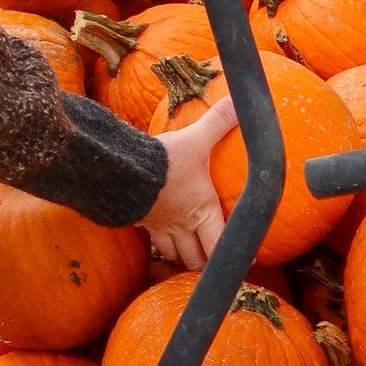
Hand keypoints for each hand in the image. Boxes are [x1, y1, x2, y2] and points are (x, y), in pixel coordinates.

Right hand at [141, 94, 238, 270]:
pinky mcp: (139, 221)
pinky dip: (158, 245)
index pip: (222, 244)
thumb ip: (218, 122)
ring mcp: (158, 226)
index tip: (243, 260)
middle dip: (205, 261)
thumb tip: (242, 104)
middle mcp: (182, 224)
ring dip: (182, 256)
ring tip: (188, 253)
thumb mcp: (196, 139)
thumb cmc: (165, 161)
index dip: (235, 255)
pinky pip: (151, 242)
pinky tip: (159, 236)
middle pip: (196, 258)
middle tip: (212, 259)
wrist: (122, 170)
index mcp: (202, 210)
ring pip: (173, 254)